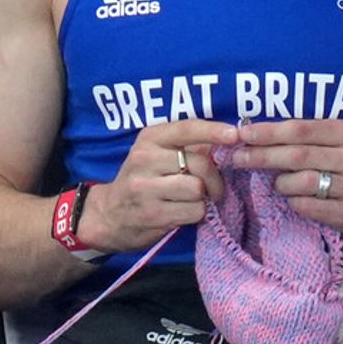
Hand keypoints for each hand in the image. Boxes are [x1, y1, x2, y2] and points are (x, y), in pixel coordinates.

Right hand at [82, 120, 237, 253]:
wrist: (108, 214)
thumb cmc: (142, 180)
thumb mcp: (157, 154)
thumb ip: (187, 146)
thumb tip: (227, 138)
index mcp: (149, 138)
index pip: (186, 129)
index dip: (213, 131)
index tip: (234, 134)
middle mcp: (144, 159)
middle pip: (199, 164)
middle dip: (215, 179)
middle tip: (214, 189)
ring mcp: (145, 187)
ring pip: (197, 189)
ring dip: (203, 198)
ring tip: (193, 201)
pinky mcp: (151, 213)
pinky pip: (193, 211)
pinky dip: (196, 214)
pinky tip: (184, 212)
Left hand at [231, 119, 342, 236]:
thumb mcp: (333, 143)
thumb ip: (302, 136)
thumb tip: (252, 133)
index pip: (301, 129)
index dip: (269, 131)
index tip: (242, 134)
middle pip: (298, 155)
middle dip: (263, 156)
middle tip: (238, 158)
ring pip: (301, 182)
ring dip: (281, 183)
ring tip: (279, 184)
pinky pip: (307, 206)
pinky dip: (293, 202)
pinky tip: (295, 199)